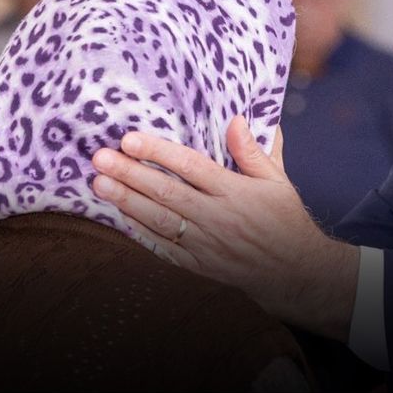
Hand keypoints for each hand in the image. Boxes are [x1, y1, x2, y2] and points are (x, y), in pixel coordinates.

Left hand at [90, 116, 359, 341]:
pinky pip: (163, 247)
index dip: (159, 152)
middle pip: (166, 193)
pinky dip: (140, 232)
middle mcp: (217, 218)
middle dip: (130, 174)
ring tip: (99, 183)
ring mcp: (205, 244)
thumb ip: (254, 151)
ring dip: (127, 201)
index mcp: (236, 193)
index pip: (191, 167)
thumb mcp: (278, 181)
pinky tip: (120, 216)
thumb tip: (235, 119)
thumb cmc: (284, 219)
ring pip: (159, 220)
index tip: (130, 139)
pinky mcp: (197, 264)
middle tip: (100, 157)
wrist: (293, 272)